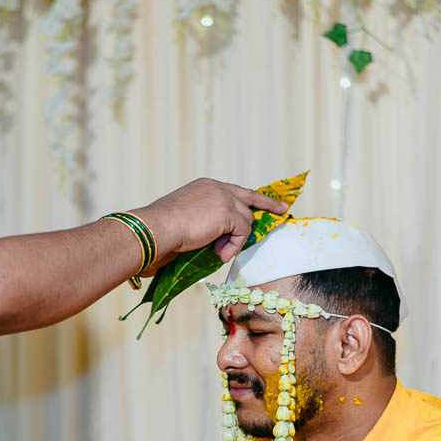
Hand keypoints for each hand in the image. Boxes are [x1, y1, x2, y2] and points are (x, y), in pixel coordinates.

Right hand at [133, 178, 288, 265]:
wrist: (157, 228)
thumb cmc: (163, 229)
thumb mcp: (186, 218)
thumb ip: (205, 221)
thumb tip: (218, 239)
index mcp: (206, 186)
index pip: (234, 191)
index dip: (248, 199)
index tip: (262, 203)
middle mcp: (217, 188)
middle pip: (250, 197)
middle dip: (268, 204)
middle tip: (283, 210)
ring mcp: (224, 199)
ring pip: (246, 220)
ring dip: (236, 239)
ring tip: (218, 251)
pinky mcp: (228, 213)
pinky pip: (242, 232)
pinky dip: (234, 246)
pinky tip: (219, 254)